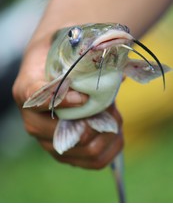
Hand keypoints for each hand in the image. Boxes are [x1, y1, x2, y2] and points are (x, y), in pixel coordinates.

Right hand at [13, 35, 123, 169]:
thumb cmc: (61, 58)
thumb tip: (119, 73)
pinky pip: (93, 161)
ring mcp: (48, 141)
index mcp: (27, 91)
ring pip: (84, 149)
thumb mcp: (64, 45)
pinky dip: (112, 148)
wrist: (54, 74)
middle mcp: (33, 121)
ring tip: (114, 117)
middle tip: (110, 108)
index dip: (62, 100)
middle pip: (64, 134)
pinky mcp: (65, 153)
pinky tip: (115, 132)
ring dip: (107, 134)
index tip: (84, 97)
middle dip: (96, 121)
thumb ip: (82, 50)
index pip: (37, 100)